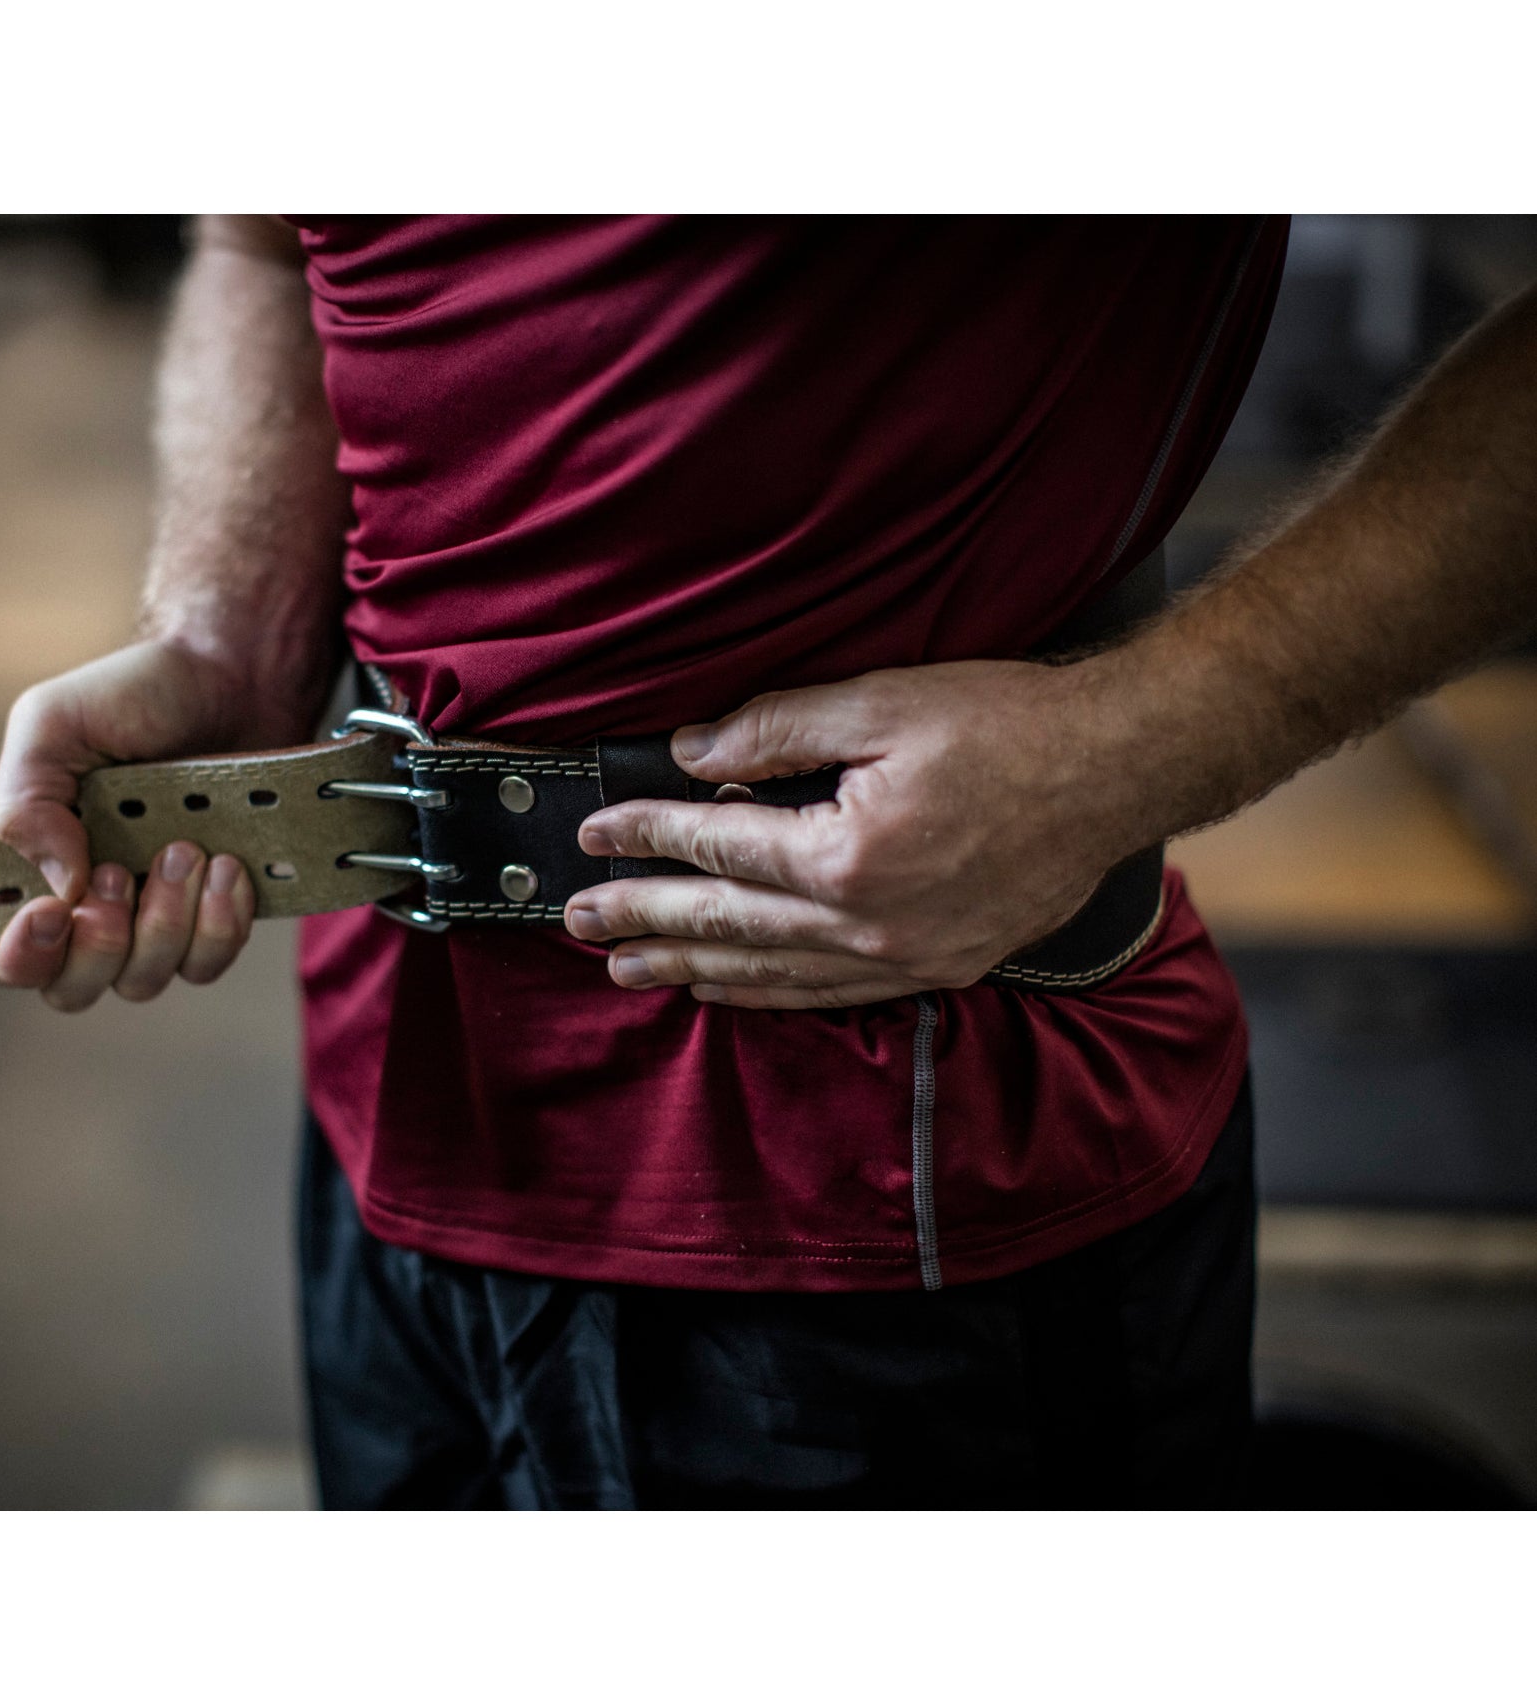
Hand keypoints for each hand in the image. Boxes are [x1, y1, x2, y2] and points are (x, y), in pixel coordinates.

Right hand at [0, 639, 257, 1011]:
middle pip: (73, 989)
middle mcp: (90, 906)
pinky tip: (227, 866)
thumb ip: (25, 799)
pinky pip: (208, 962)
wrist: (234, 675)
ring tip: (184, 849)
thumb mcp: (53, 723)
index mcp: (34, 867)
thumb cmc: (134, 695)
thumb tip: (59, 888)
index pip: (6, 958)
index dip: (23, 956)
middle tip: (119, 873)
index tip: (53, 910)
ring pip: (144, 980)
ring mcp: (156, 917)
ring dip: (163, 925)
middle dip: (98, 945)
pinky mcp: (216, 914)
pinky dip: (219, 924)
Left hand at [563, 659, 1134, 1008]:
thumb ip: (776, 730)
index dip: (648, 837)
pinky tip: (727, 990)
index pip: (719, 846)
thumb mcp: (884, 703)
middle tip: (580, 925)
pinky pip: (831, 996)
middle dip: (646, 921)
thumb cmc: (1010, 725)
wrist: (1119, 769)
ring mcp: (907, 957)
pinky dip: (768, 993)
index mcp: (848, 856)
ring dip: (693, 968)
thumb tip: (692, 751)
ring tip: (630, 971)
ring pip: (773, 973)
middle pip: (731, 924)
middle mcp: (870, 925)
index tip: (594, 836)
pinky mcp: (940, 966)